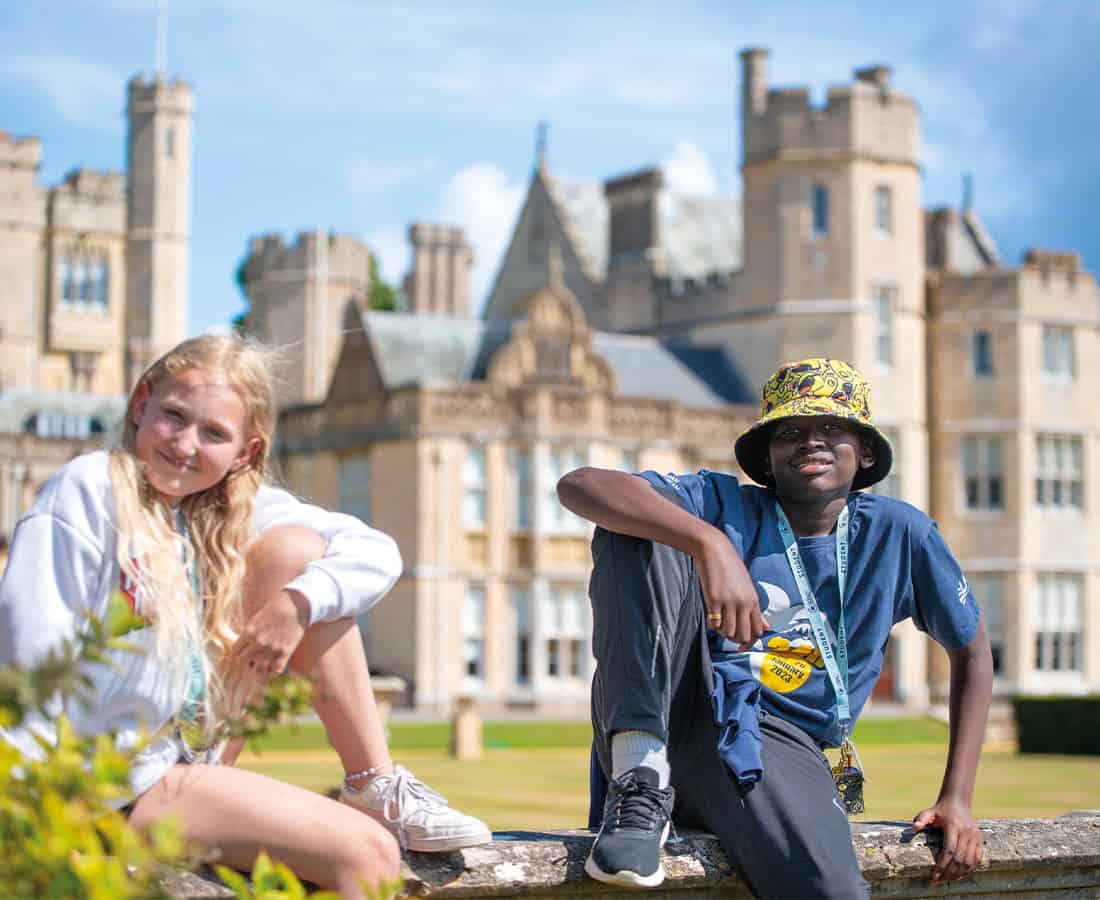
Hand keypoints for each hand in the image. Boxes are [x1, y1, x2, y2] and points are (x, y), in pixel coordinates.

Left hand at [231, 589, 309, 683]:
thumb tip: (242, 648)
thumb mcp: (255, 620)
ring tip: (258, 671)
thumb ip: (247, 634)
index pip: (235, 651)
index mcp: (249, 632)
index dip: (237, 654)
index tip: (241, 655)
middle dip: (245, 663)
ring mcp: (273, 648)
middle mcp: (259, 642)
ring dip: (257, 671)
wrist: (293, 606)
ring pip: (258, 669)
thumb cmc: (273, 612)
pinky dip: (272, 674)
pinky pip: (276, 669)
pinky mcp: (286, 651)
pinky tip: (271, 672)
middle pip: (243, 662)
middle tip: (249, 663)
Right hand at [694, 528, 766, 649]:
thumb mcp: (747, 586)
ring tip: (719, 624)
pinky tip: (712, 617)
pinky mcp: (713, 599)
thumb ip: (755, 608)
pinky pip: (714, 623)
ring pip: (728, 632)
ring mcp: (729, 602)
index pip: (757, 630)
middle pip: (744, 635)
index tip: (742, 647)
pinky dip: (713, 625)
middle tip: (728, 635)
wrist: (714, 549)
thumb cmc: (730, 566)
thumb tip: (766, 627)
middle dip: (736, 640)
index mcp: (753, 600)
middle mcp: (743, 603)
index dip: (750, 642)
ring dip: (723, 632)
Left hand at [912, 796, 983, 882]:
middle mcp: (966, 832)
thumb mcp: (928, 812)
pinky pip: (977, 859)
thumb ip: (921, 819)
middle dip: (949, 872)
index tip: (934, 876)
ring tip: (948, 878)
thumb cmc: (940, 810)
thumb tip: (914, 828)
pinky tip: (960, 874)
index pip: (949, 851)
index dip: (942, 866)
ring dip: (959, 873)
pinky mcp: (980, 839)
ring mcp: (975, 836)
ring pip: (970, 861)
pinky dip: (969, 869)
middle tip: (939, 880)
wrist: (958, 802)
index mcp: (953, 825)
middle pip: (960, 859)